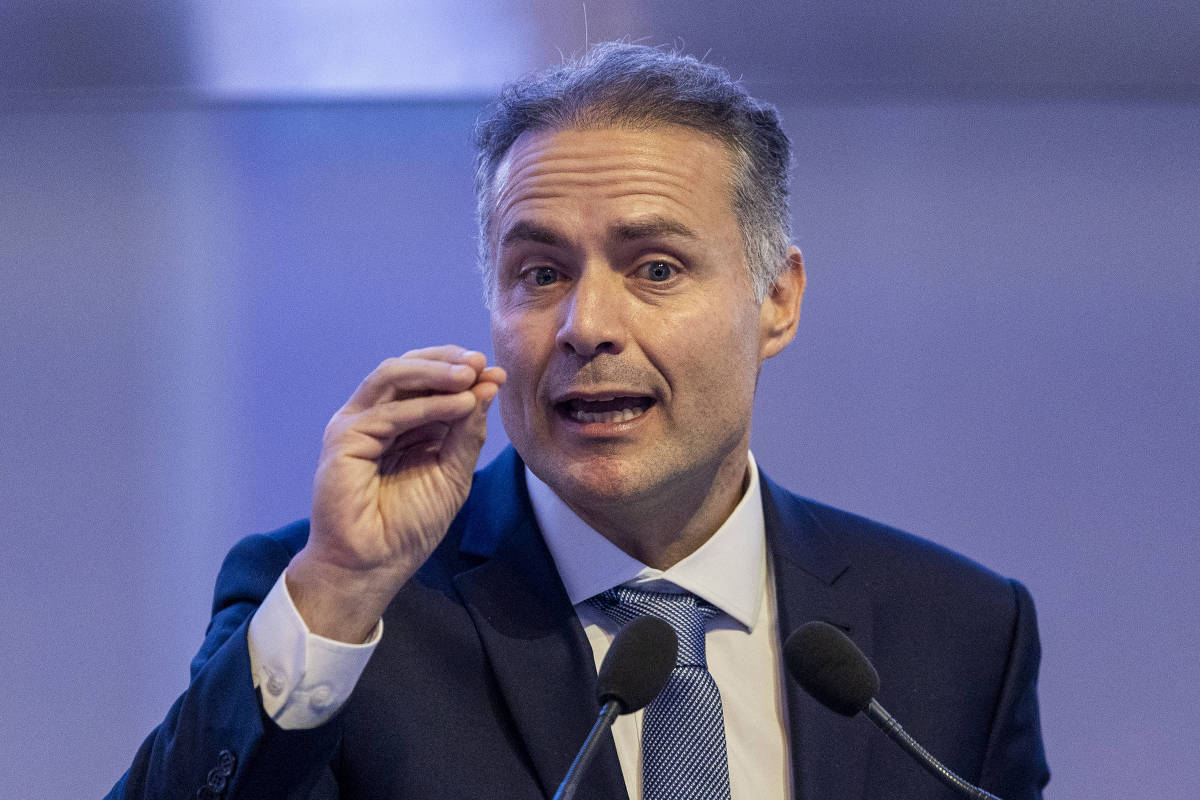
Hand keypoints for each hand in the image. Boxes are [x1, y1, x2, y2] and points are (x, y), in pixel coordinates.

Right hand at [287, 345, 505, 640]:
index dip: (462, 374)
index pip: (429, 383)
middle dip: (447, 362)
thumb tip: (488, 385)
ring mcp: (358, 425)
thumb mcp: (452, 473)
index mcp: (403, 424)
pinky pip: (388, 413)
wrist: (374, 565)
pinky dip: (426, 406)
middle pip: (409, 370)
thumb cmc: (409, 526)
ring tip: (470, 375)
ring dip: (435, 372)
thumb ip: (467, 432)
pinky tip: (459, 405)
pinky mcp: (343, 439)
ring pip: (393, 377)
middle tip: (481, 363)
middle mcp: (378, 418)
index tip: (497, 374)